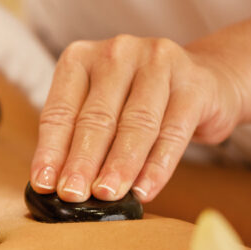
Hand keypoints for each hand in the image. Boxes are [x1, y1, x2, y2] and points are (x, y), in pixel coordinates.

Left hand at [29, 35, 243, 203]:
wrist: (206, 80)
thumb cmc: (138, 99)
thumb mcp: (101, 107)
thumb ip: (77, 137)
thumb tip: (54, 185)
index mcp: (81, 57)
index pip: (60, 111)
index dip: (51, 151)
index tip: (44, 185)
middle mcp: (118, 53)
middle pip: (97, 118)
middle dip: (83, 162)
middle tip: (72, 195)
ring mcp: (158, 64)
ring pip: (135, 125)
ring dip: (119, 166)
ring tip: (106, 195)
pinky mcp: (194, 85)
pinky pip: (172, 133)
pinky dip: (157, 167)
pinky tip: (144, 191)